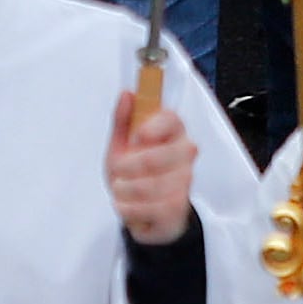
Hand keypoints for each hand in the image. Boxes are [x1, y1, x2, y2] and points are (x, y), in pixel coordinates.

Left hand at [105, 85, 196, 244]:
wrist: (140, 209)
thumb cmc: (133, 172)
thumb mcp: (122, 143)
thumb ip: (124, 118)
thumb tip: (127, 94)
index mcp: (172, 130)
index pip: (171, 119)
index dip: (152, 127)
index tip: (136, 136)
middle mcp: (184, 153)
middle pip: (161, 156)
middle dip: (130, 166)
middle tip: (118, 169)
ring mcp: (184, 181)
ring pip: (154, 185)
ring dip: (127, 189)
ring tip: (120, 188)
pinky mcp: (180, 207)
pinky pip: (154, 208)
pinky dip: (131, 208)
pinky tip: (125, 205)